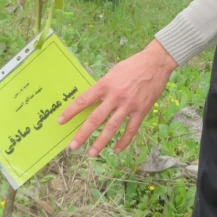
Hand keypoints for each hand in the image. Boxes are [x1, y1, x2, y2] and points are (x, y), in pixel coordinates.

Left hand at [57, 39, 177, 156]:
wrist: (155, 63)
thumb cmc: (132, 65)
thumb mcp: (113, 72)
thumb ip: (104, 87)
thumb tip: (94, 100)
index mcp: (105, 84)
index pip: (84, 100)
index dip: (71, 112)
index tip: (61, 121)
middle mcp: (115, 96)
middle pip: (96, 118)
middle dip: (83, 134)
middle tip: (73, 146)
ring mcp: (128, 105)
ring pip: (112, 127)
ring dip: (101, 142)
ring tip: (92, 153)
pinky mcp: (141, 110)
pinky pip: (131, 129)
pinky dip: (124, 141)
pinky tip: (117, 149)